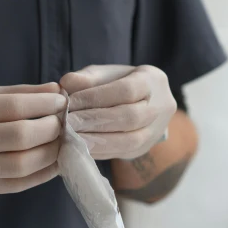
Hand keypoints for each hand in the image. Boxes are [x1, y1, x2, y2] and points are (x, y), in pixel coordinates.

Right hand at [0, 83, 65, 212]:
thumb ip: (14, 93)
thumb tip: (54, 89)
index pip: (14, 107)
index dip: (44, 103)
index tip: (61, 100)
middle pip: (21, 137)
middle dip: (51, 128)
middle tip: (63, 121)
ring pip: (22, 165)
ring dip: (50, 153)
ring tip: (61, 141)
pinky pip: (16, 184)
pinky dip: (40, 174)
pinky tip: (53, 162)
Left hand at [60, 65, 176, 160]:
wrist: (140, 103)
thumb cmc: (117, 83)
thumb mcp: (104, 74)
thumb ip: (87, 77)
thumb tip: (66, 83)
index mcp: (153, 80)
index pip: (126, 90)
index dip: (97, 97)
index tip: (71, 102)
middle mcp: (161, 107)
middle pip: (130, 117)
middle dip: (95, 121)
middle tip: (68, 122)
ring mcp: (156, 131)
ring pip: (130, 141)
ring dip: (97, 140)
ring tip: (71, 137)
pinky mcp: (145, 149)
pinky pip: (122, 154)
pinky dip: (99, 151)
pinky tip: (80, 147)